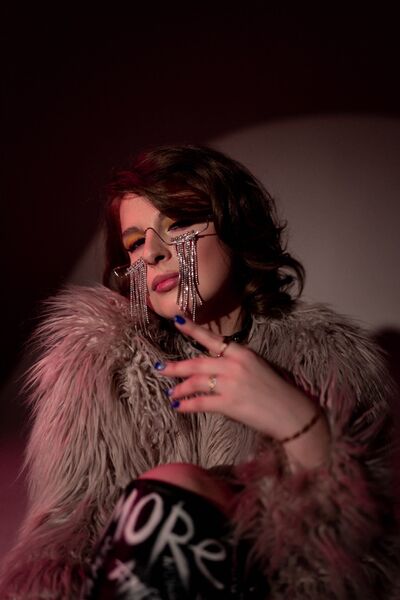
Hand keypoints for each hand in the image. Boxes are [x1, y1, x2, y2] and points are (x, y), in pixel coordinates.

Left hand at [156, 316, 323, 443]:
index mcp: (241, 353)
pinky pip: (201, 402)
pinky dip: (187, 405)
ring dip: (180, 388)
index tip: (177, 320)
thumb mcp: (258, 367)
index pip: (212, 339)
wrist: (291, 412)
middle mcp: (233, 365)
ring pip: (195, 382)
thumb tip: (213, 366)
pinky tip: (180, 406)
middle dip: (175, 366)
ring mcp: (230, 384)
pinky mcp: (229, 403)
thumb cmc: (277, 390)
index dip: (192, 329)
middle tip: (160, 368)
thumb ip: (235, 363)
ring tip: (171, 393)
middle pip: (196, 363)